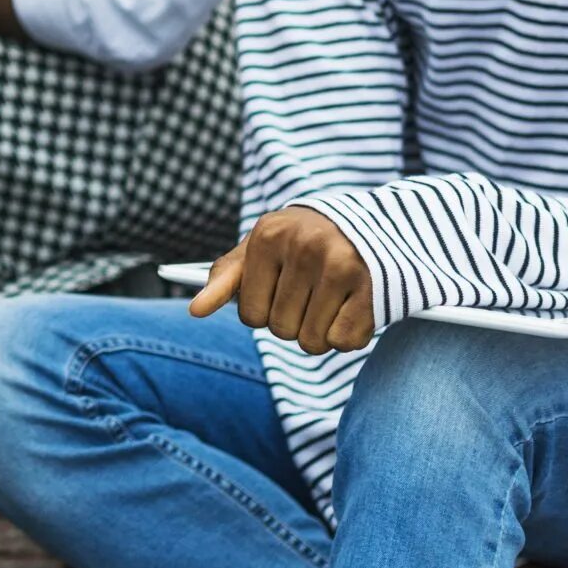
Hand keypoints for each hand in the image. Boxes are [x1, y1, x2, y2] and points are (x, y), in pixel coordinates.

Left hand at [187, 206, 373, 353]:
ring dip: (318, 332)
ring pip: (311, 341)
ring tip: (329, 300)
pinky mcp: (373, 287)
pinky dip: (346, 336)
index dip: (264, 313)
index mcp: (269, 235)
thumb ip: (225, 278)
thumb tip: (195, 310)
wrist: (369, 225)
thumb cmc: (301, 243)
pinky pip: (343, 342)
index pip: (250, 315)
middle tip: (309, 293)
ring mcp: (341, 265)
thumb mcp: (259, 249)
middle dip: (292, 322)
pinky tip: (351, 307)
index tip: (279, 291)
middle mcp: (304, 247)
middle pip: (281, 330)